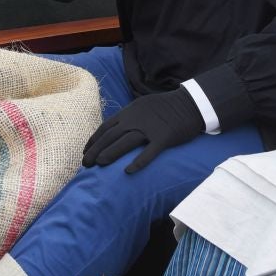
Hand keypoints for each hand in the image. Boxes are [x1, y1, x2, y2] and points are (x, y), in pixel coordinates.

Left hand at [82, 89, 203, 173]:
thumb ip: (129, 116)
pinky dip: (138, 162)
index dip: (94, 140)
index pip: (106, 127)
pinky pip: (149, 152)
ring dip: (110, 153)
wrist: (190, 104)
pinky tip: (128, 171)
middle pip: (111, 136)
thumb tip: (116, 129)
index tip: (86, 151)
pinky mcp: (163, 138)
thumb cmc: (166, 107)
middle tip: (85, 164)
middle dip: (96, 150)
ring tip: (98, 164)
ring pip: (125, 142)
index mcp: (130, 112)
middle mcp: (136, 119)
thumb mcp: (143, 106)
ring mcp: (150, 129)